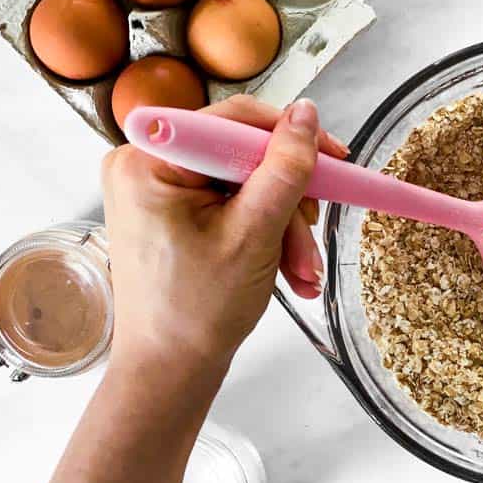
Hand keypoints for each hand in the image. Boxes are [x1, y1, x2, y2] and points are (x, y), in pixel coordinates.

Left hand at [101, 96, 347, 375]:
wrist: (169, 369)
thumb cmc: (197, 311)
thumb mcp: (255, 234)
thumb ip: (285, 168)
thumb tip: (307, 113)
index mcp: (149, 160)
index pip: (235, 120)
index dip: (292, 137)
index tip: (337, 157)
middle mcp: (145, 163)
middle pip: (244, 155)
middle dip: (289, 201)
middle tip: (313, 241)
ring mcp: (157, 188)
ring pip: (247, 183)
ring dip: (285, 226)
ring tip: (302, 272)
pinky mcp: (171, 210)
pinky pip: (232, 202)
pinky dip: (265, 233)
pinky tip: (286, 270)